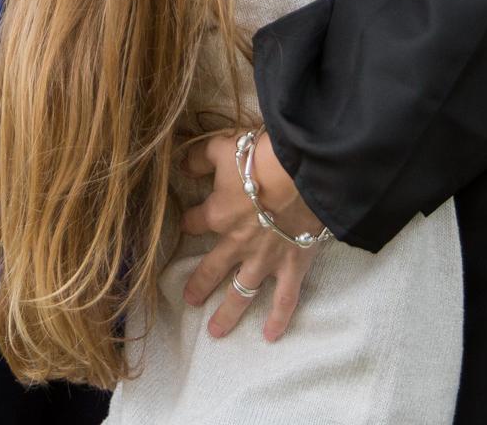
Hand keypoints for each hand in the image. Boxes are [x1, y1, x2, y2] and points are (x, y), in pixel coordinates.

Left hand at [178, 131, 321, 342]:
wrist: (302, 173)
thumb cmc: (261, 157)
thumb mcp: (223, 148)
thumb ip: (200, 158)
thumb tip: (184, 164)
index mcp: (217, 215)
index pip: (195, 222)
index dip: (189, 221)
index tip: (187, 223)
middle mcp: (236, 244)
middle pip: (211, 268)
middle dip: (199, 285)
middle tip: (189, 299)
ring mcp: (264, 259)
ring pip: (242, 293)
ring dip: (228, 314)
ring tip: (216, 332)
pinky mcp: (292, 266)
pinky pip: (284, 299)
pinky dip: (279, 319)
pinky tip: (270, 336)